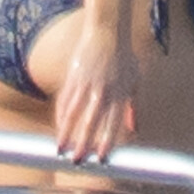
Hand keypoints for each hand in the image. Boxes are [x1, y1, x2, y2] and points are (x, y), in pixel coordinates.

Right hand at [53, 27, 139, 163]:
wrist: (107, 32)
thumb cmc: (124, 58)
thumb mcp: (134, 81)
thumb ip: (133, 107)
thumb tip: (134, 129)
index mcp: (119, 94)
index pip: (112, 124)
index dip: (106, 142)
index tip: (100, 159)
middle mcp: (102, 91)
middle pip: (91, 122)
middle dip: (82, 143)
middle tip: (76, 161)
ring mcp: (85, 84)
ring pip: (73, 114)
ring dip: (65, 133)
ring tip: (60, 149)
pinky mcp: (73, 78)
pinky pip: (65, 100)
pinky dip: (61, 116)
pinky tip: (59, 128)